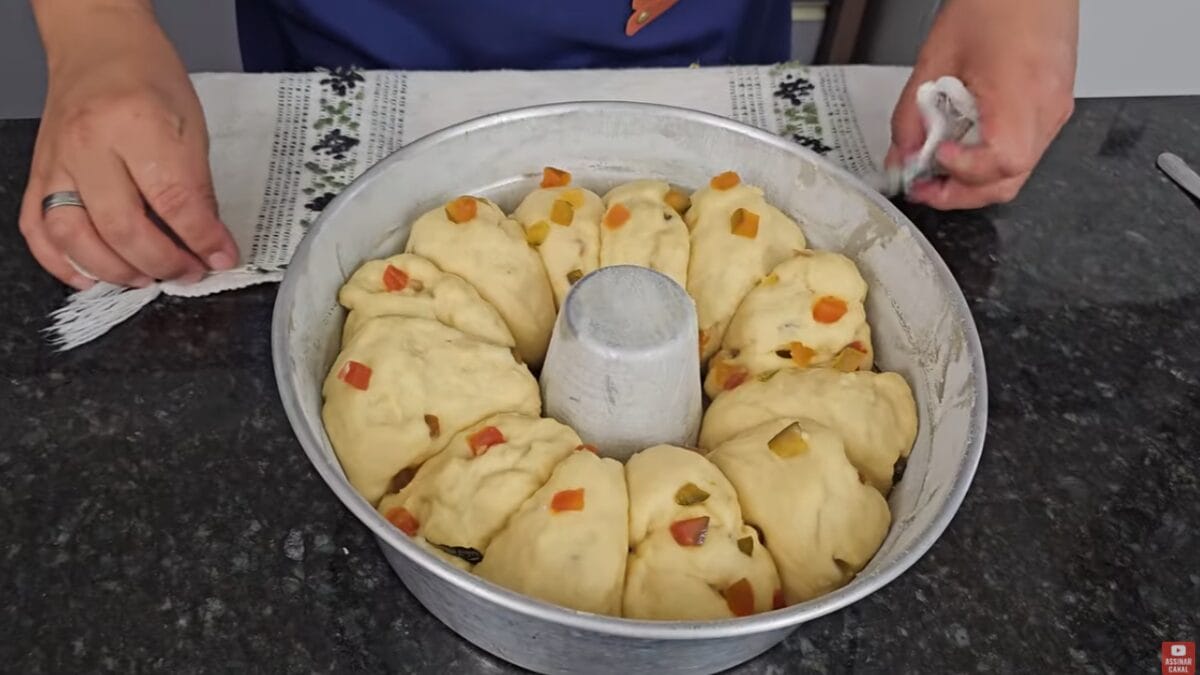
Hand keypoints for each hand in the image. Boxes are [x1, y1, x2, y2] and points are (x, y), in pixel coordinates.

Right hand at [20, 0, 237, 289]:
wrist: (98, 46)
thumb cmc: (149, 79)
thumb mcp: (191, 126)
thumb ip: (197, 187)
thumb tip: (210, 242)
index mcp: (137, 125)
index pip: (174, 201)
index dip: (202, 240)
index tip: (221, 258)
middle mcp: (89, 145)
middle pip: (123, 227)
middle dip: (164, 263)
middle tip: (189, 272)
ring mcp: (56, 162)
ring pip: (74, 236)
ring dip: (115, 270)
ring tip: (148, 278)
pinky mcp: (37, 174)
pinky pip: (37, 229)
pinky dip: (61, 262)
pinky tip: (91, 277)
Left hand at [885, 0, 1078, 209]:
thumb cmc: (996, 4)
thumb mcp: (936, 59)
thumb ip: (912, 114)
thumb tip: (901, 155)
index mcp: (1022, 94)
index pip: (1002, 161)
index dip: (964, 171)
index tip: (933, 159)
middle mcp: (1048, 108)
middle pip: (1010, 179)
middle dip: (962, 192)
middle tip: (924, 187)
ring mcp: (1056, 109)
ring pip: (1019, 170)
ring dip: (975, 180)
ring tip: (937, 169)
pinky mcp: (1054, 105)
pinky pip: (1025, 148)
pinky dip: (991, 158)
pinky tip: (964, 146)